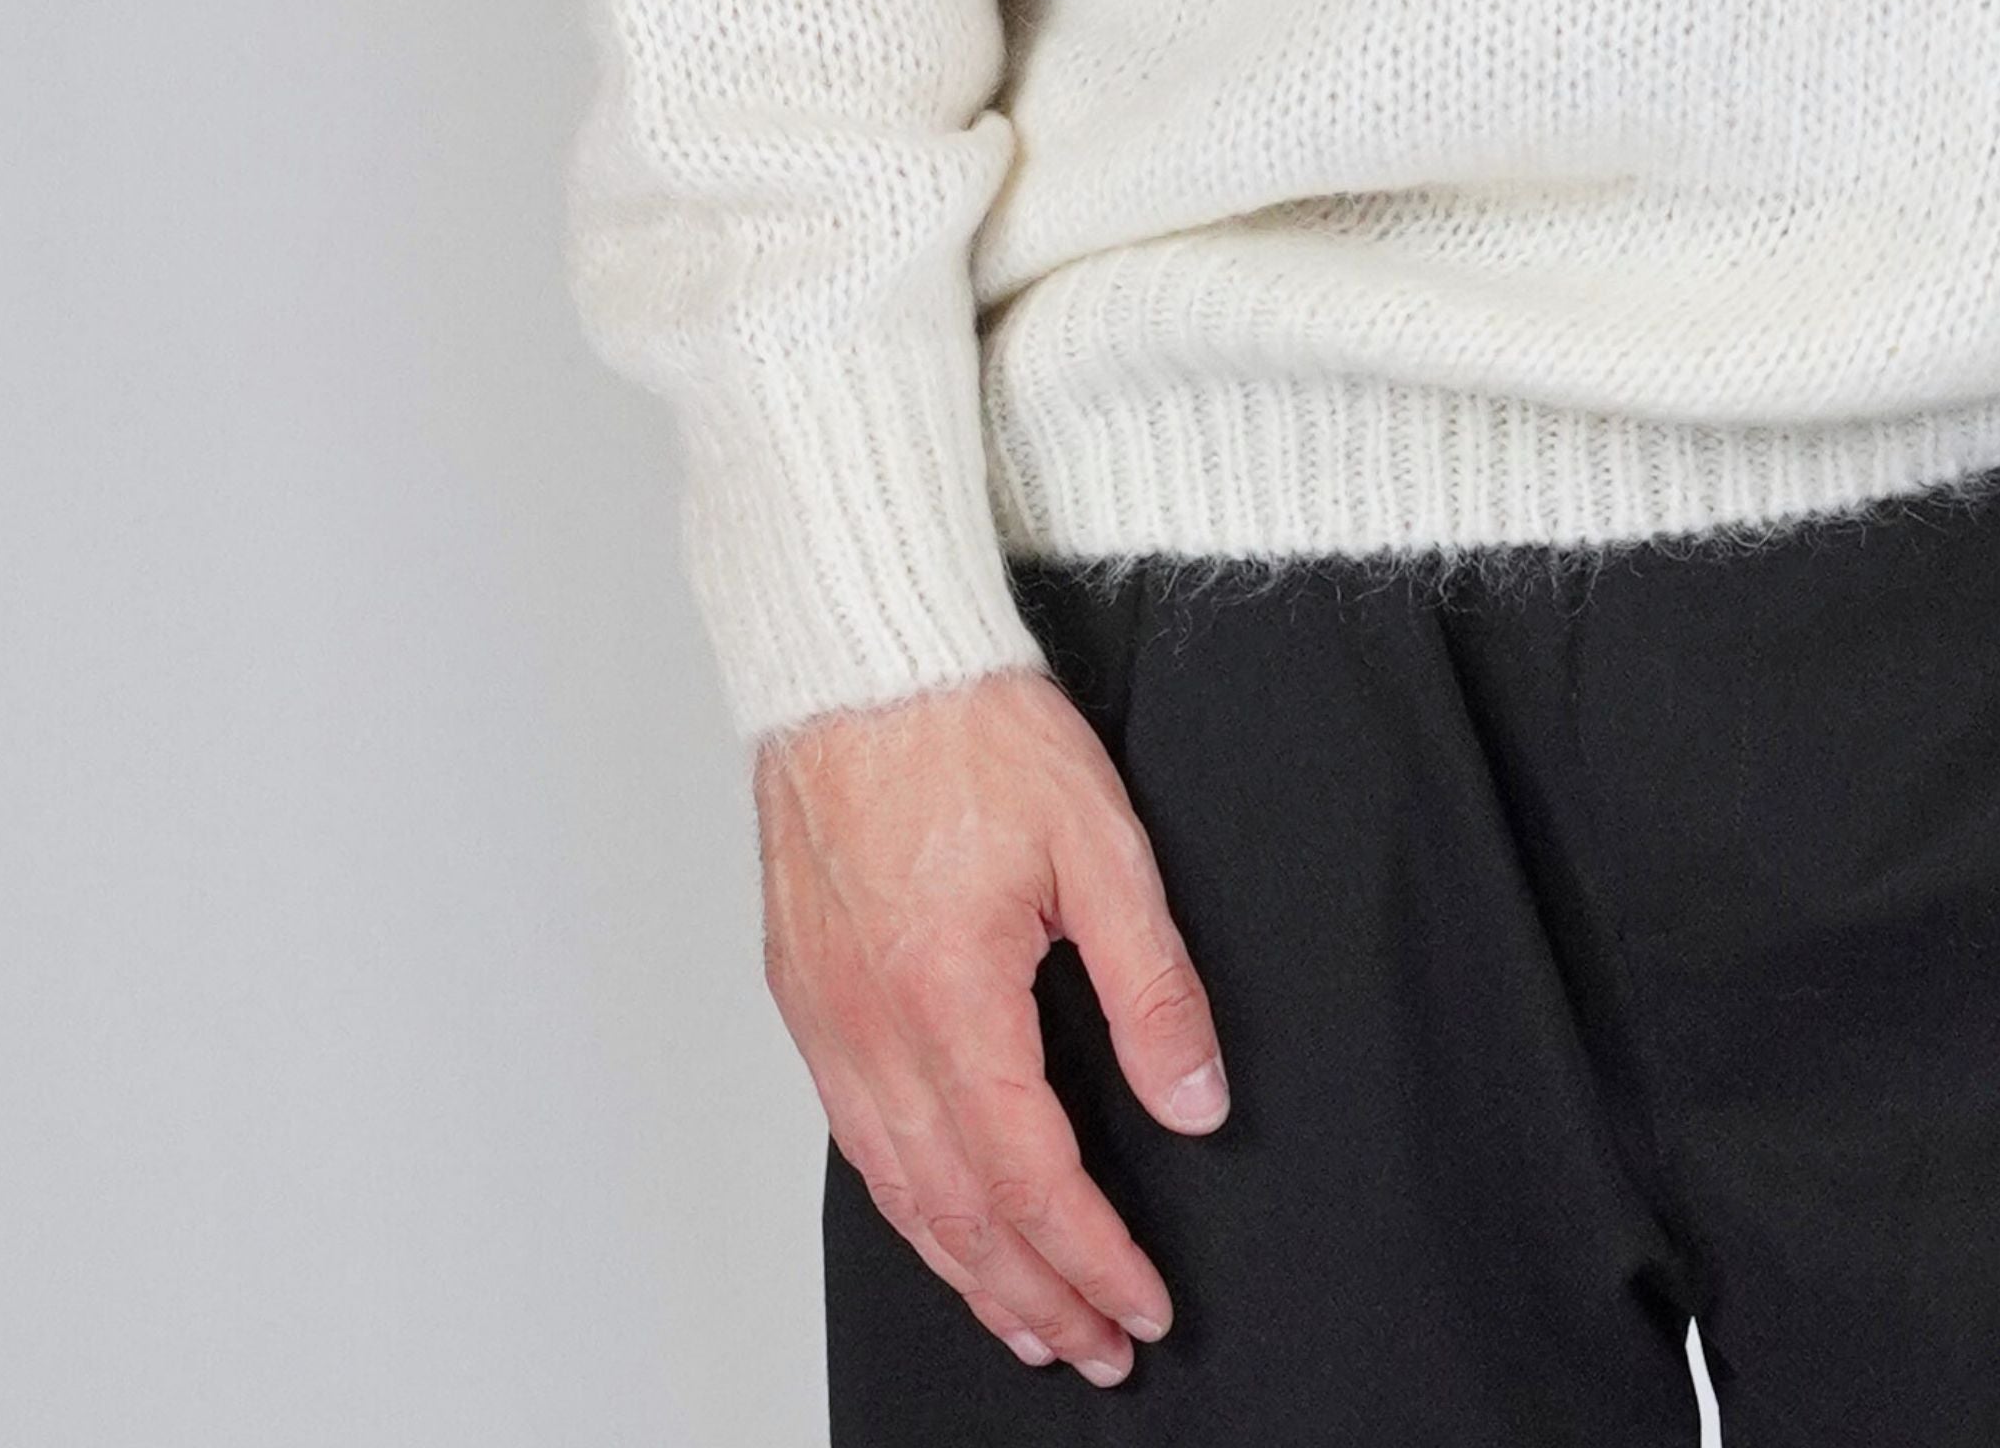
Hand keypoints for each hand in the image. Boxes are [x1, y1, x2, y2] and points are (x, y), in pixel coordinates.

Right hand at [756, 661, 1228, 1385]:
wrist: (857, 650)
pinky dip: (906, 1205)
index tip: (1142, 1307)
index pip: (1031, 1178)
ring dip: (967, 1271)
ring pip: (896, 1192)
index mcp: (949, 998)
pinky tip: (939, 1219)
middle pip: (957, 1213)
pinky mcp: (803, 992)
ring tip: (1027, 1320)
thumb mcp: (1100, 842)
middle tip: (1095, 1349)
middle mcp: (872, 1028)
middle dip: (1034, 1297)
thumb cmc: (969, 723)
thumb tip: (1196, 1102)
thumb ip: (1151, 985)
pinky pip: (854, 1138)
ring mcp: (826, 1017)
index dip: (1093, 1257)